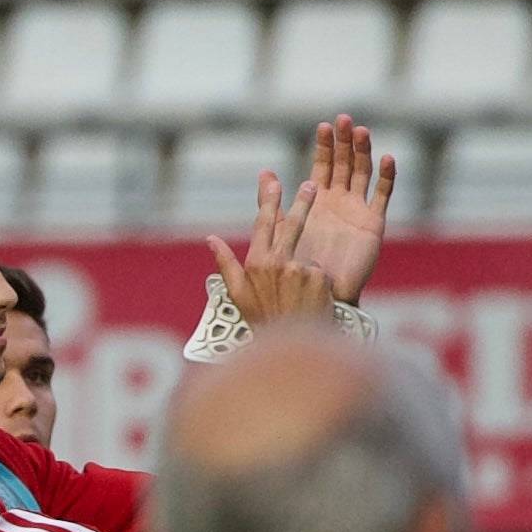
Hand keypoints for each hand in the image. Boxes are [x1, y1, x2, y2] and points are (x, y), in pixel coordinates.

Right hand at [205, 167, 328, 330]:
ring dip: (307, 272)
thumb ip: (226, 263)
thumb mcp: (238, 295)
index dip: (269, 202)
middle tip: (310, 185)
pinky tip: (314, 302)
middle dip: (301, 202)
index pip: (263, 225)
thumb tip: (210, 239)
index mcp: (256, 263)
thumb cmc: (263, 322)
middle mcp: (278, 262)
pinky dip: (319, 284)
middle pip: (292, 224)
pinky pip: (321, 272)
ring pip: (307, 257)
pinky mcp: (319, 277)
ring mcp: (300, 269)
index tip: (274, 183)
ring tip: (302, 294)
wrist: (292, 349)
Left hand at [282, 114, 394, 302]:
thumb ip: (270, 203)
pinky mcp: (373, 223)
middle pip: (345, 163)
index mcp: (317, 200)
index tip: (323, 126)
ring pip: (363, 173)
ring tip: (361, 131)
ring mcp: (358, 210)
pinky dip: (387, 177)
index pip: (323, 165)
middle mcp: (339, 201)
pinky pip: (383, 196)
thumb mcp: (279, 230)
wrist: (316, 297)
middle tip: (343, 120)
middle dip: (344, 142)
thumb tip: (264, 172)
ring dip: (363, 151)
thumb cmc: (295, 268)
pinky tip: (387, 158)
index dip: (324, 146)